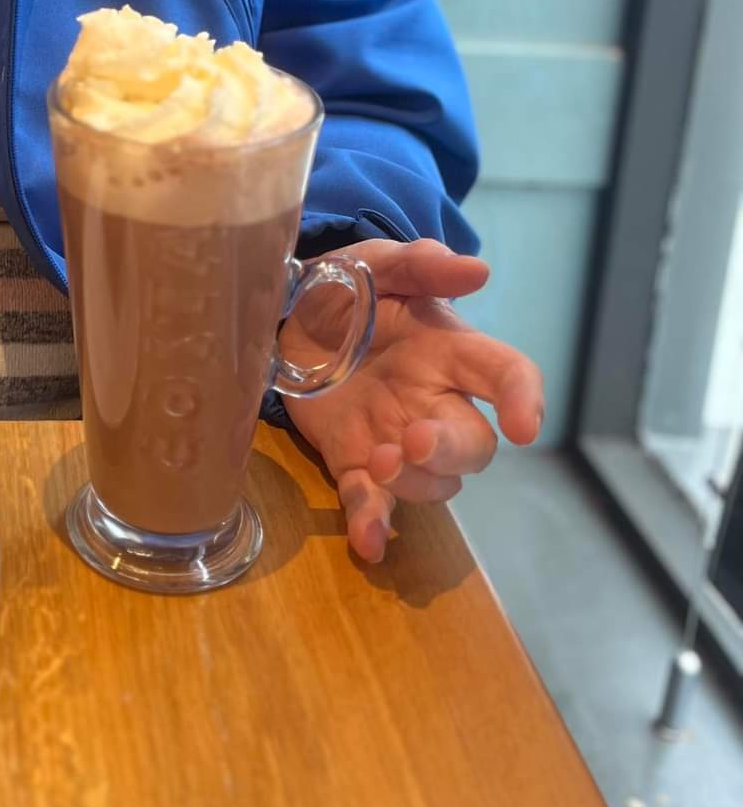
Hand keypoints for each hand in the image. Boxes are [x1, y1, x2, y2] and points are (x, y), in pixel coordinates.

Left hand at [280, 238, 543, 564]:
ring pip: (433, 483)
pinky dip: (374, 525)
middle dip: (452, 450)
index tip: (523, 425)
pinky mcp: (354, 463)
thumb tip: (476, 269)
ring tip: (375, 459)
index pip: (506, 375)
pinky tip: (369, 543)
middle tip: (414, 439)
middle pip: (474, 445)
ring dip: (413, 482)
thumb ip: (417, 265)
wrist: (283, 317)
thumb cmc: (345, 288)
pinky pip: (372, 503)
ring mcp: (395, 439)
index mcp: (447, 350)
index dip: (524, 399)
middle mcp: (433, 402)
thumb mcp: (372, 263)